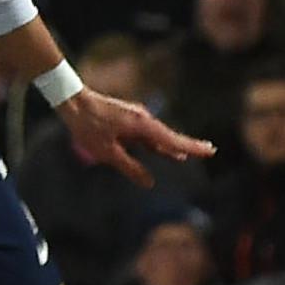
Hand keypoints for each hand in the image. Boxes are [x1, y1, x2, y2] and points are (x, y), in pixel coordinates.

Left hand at [59, 89, 214, 185]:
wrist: (74, 101)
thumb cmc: (89, 126)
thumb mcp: (108, 153)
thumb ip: (130, 167)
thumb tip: (149, 182)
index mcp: (142, 126)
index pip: (173, 140)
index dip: (192, 147)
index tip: (211, 150)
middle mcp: (144, 119)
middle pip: (170, 137)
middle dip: (188, 146)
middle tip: (209, 151)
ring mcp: (137, 117)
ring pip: (158, 136)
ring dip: (170, 147)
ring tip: (186, 156)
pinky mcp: (129, 118)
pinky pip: (147, 134)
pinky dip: (156, 143)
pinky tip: (160, 151)